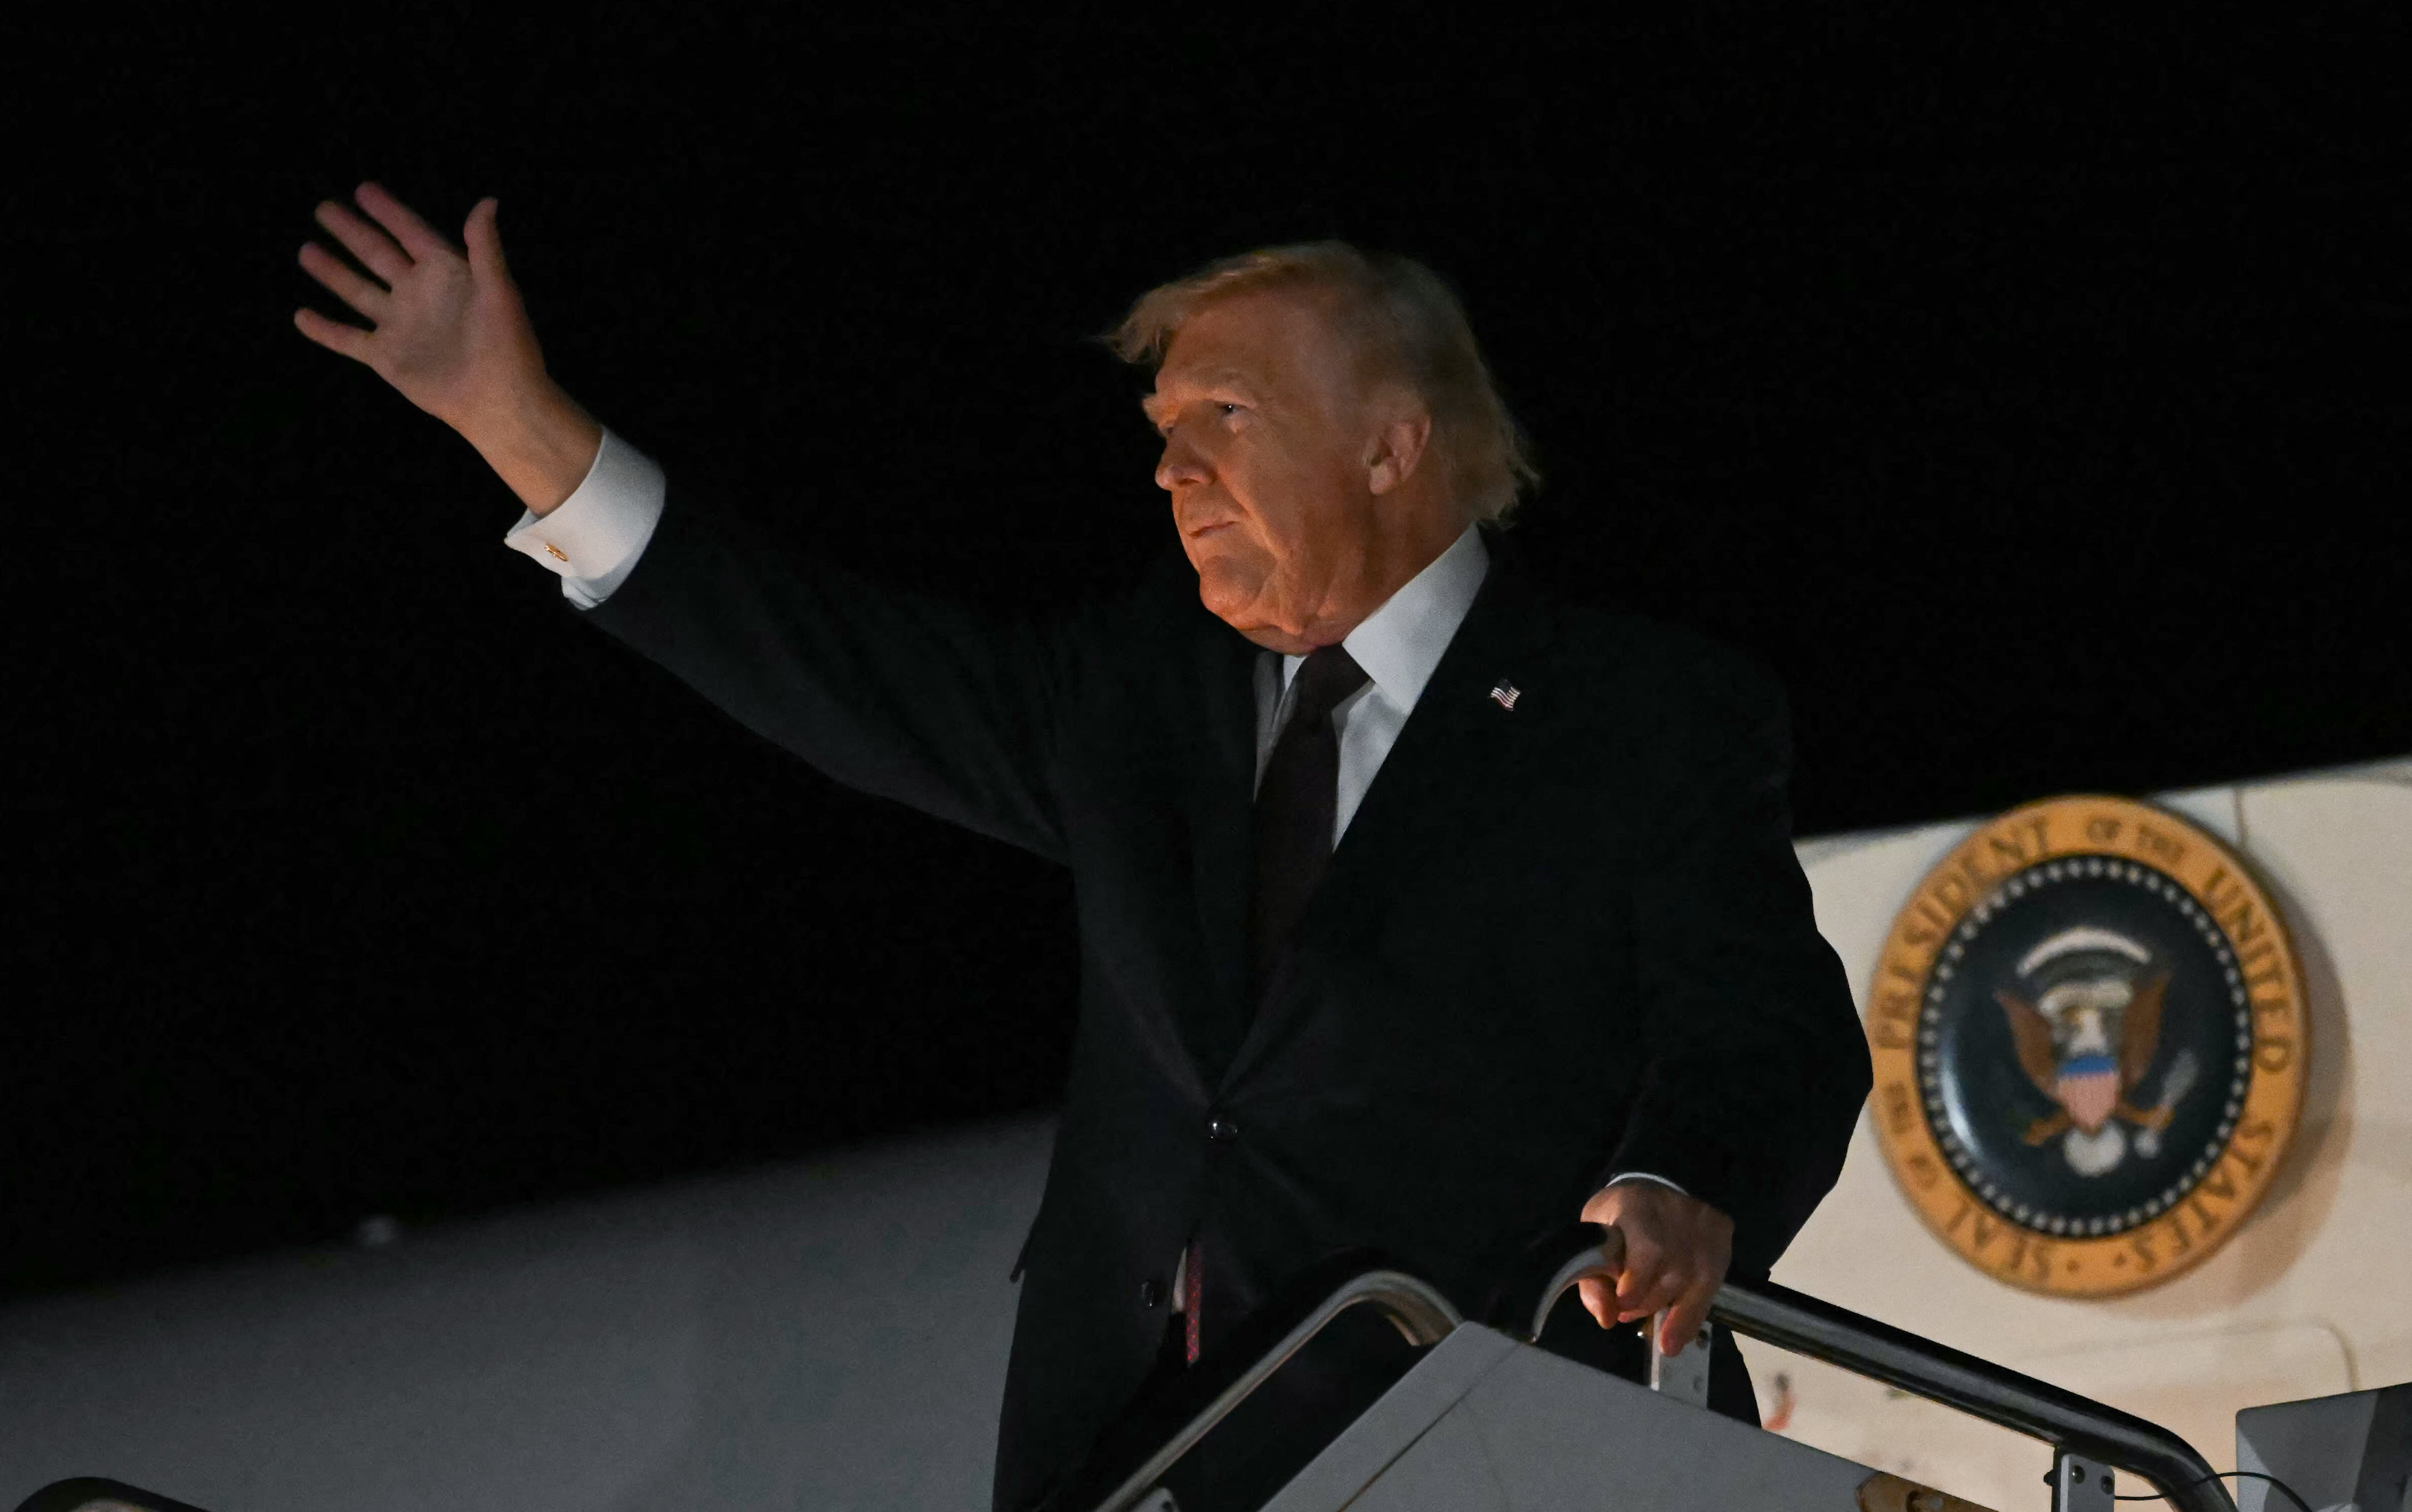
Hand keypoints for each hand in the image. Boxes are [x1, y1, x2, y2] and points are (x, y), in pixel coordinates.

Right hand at [294, 183, 599, 513]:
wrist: (500, 400)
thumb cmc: (507, 345)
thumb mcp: (499, 290)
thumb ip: (485, 247)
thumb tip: (487, 202)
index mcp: (446, 274)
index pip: (411, 234)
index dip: (389, 212)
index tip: (364, 188)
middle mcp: (418, 295)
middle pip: (377, 255)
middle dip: (351, 232)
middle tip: (323, 208)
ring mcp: (400, 326)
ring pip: (357, 291)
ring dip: (332, 272)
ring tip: (307, 250)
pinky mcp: (387, 357)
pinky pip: (348, 339)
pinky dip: (325, 329)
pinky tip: (301, 315)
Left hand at [1576, 1180, 1733, 1356]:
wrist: (1645, 1193)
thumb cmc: (1614, 1223)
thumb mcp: (1590, 1245)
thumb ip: (1593, 1283)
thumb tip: (1607, 1319)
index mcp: (1636, 1205)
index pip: (1650, 1248)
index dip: (1640, 1282)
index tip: (1624, 1306)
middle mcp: (1676, 1208)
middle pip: (1676, 1272)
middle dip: (1650, 1303)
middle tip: (1628, 1313)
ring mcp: (1704, 1218)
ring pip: (1701, 1280)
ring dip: (1678, 1313)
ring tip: (1659, 1331)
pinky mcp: (1722, 1229)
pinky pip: (1715, 1280)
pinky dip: (1696, 1306)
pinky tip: (1680, 1318)